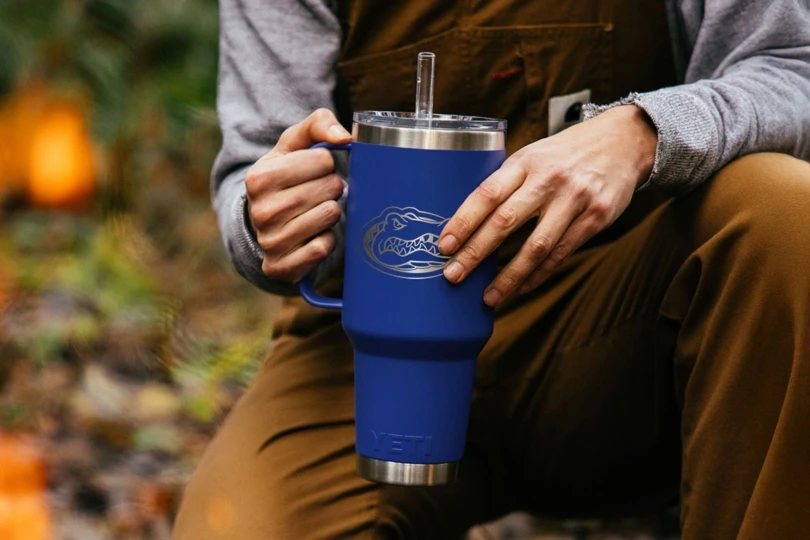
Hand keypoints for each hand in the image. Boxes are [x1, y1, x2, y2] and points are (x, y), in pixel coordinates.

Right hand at [245, 108, 351, 282]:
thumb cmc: (285, 176)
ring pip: (329, 215)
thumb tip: (344, 137)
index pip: (323, 160)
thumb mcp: (293, 145)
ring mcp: (270, 242)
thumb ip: (318, 124)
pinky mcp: (281, 267)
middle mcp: (261, 211)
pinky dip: (326, 239)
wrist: (263, 222)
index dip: (327, 163)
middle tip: (320, 191)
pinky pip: (323, 248)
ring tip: (316, 210)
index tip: (315, 170)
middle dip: (333, 187)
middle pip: (330, 188)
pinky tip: (314, 234)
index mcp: (259, 178)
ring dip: (331, 211)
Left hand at [438, 105, 657, 306]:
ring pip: (536, 246)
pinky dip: (539, 274)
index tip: (443, 245)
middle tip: (453, 276)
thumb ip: (507, 184)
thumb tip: (468, 222)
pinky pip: (561, 253)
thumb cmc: (566, 153)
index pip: (486, 193)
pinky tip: (521, 287)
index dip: (462, 221)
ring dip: (509, 276)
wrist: (624, 140)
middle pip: (505, 221)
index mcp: (525, 162)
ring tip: (489, 297)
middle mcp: (548, 180)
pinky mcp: (596, 218)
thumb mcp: (533, 156)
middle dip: (476, 252)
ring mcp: (574, 200)